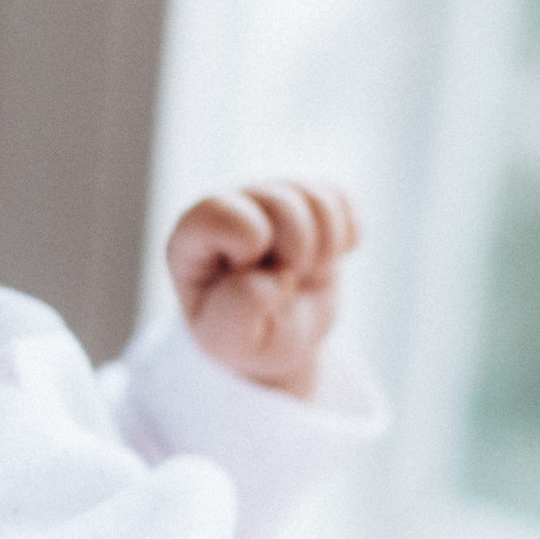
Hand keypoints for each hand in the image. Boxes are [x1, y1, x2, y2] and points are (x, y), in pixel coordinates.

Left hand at [166, 180, 358, 400]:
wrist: (281, 334)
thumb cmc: (244, 334)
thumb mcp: (229, 340)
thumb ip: (237, 311)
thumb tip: (270, 277)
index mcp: (193, 238)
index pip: (216, 212)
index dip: (249, 243)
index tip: (256, 276)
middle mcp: (231, 208)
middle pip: (279, 202)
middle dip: (296, 252)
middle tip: (287, 284)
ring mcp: (271, 199)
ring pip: (314, 198)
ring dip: (324, 248)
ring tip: (305, 274)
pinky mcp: (308, 200)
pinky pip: (339, 198)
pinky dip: (346, 235)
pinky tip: (327, 260)